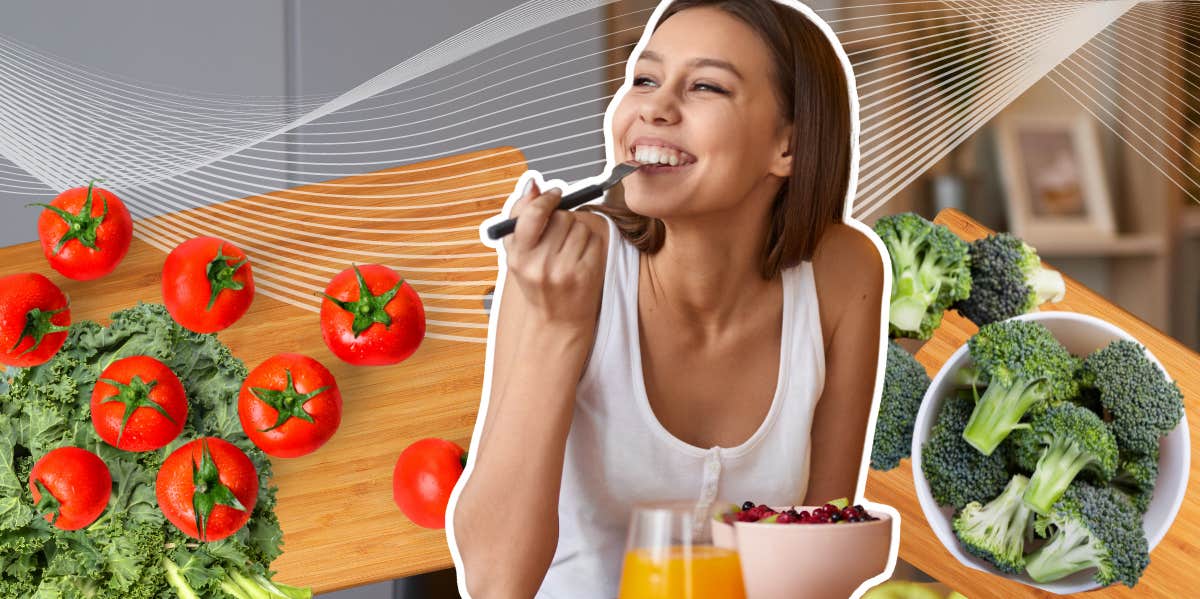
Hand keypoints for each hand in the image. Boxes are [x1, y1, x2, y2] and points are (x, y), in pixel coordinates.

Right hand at [501, 179, 605, 329]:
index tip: (555, 195)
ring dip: (578, 231)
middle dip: (563, 220)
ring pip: (580, 226)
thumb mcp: (517, 253)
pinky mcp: (587, 274)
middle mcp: (540, 265)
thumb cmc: (537, 282)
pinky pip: (594, 240)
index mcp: (519, 257)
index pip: (533, 214)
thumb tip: (533, 184)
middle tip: (559, 236)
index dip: (547, 199)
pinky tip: (581, 258)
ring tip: (569, 250)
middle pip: (562, 217)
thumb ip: (520, 215)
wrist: (557, 320)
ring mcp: (565, 271)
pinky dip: (590, 244)